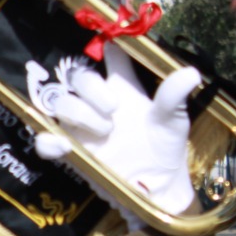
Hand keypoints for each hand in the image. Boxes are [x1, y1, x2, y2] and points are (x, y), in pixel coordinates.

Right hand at [28, 43, 198, 225]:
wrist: (154, 189)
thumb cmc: (164, 149)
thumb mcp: (172, 122)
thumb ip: (172, 97)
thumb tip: (191, 73)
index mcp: (123, 90)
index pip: (111, 59)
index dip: (108, 48)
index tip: (110, 47)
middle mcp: (97, 103)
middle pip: (78, 77)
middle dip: (90, 87)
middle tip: (112, 109)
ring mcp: (80, 126)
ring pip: (59, 104)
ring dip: (78, 113)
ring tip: (103, 133)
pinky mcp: (68, 150)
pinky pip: (44, 140)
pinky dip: (48, 142)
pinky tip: (65, 147)